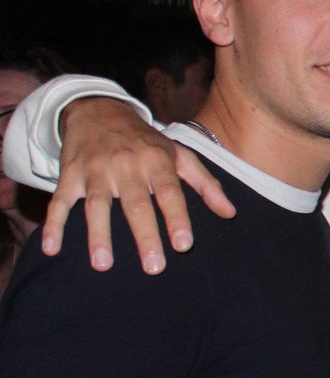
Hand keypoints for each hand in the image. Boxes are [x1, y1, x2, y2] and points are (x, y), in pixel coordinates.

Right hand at [47, 98, 234, 272]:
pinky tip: (52, 249)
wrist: (98, 110)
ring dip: (98, 236)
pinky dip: (54, 225)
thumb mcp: (179, 154)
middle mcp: (126, 165)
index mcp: (156, 161)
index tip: (184, 245)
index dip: (177, 218)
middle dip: (145, 236)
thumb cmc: (146, 141)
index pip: (170, 192)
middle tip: (153, 267)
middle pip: (135, 205)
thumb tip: (230, 213)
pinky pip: (60, 201)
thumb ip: (205, 184)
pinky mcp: (70, 175)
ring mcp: (95, 171)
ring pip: (96, 206)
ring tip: (103, 265)